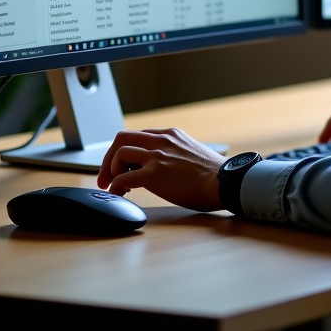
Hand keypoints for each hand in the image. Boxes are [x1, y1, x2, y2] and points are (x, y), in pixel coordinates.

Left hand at [96, 127, 224, 210]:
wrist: (225, 182)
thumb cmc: (214, 174)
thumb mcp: (193, 152)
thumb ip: (176, 153)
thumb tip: (165, 167)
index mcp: (171, 134)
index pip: (138, 135)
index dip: (124, 151)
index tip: (121, 166)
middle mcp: (162, 141)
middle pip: (122, 138)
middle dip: (108, 158)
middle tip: (106, 176)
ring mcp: (157, 156)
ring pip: (119, 153)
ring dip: (110, 171)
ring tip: (113, 186)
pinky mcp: (154, 174)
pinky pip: (122, 178)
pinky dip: (115, 187)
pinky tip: (119, 195)